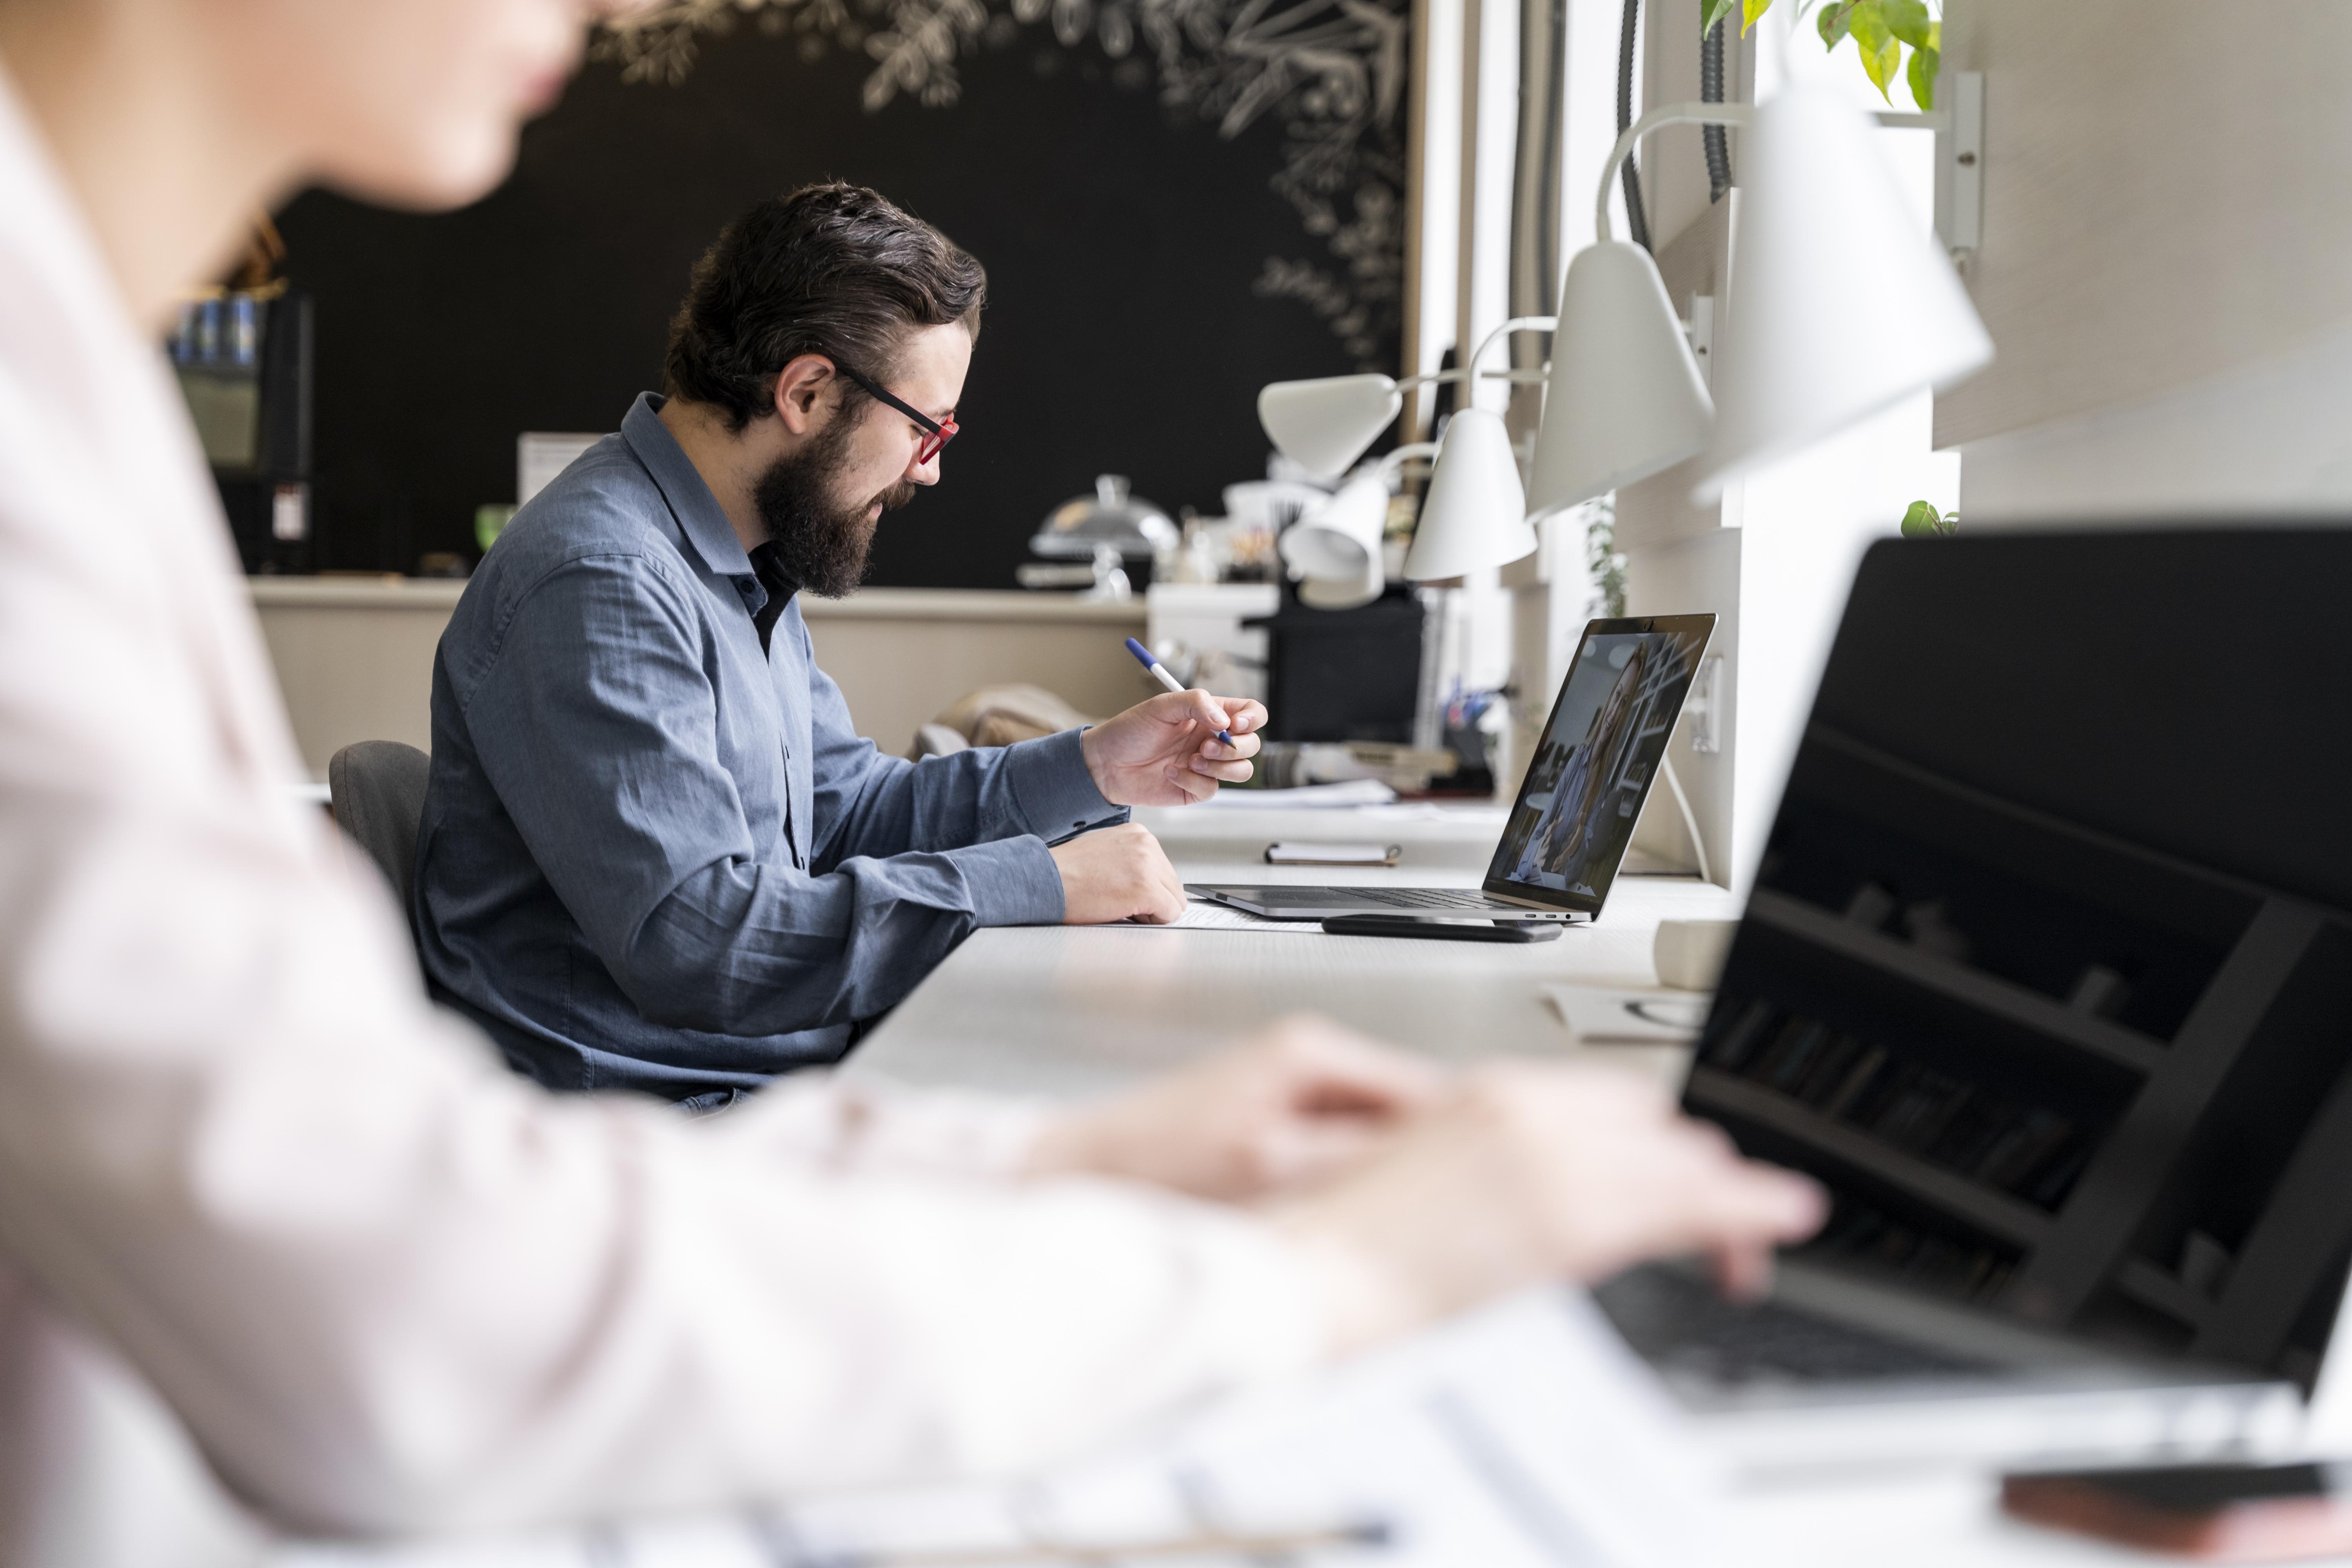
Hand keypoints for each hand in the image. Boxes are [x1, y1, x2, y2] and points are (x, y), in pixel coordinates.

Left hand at [1025, 1015, 1442, 1200]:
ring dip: (1398, 1174)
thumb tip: (1427, 1154)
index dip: (1463, 1137)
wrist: (1086, 1173)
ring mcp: (1290, 1086)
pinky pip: (1345, 1145)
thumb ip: (1359, 1155)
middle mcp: (1304, 1057)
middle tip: (1459, 1214)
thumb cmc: (1159, 1164)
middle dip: (1436, 1159)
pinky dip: (1360, 1178)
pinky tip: (1357, 1215)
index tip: (1496, 1175)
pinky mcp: (1276, 1116)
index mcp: (1311, 1052)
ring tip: (1410, 1221)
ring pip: (1378, 1132)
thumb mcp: (1276, 1164)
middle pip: (1407, 1109)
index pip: (1423, 1089)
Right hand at [1048, 822, 1186, 923]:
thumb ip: (1132, 860)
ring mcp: (1149, 865)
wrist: (1044, 880)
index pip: (1165, 869)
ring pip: (1175, 901)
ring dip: (1152, 911)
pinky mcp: (1147, 889)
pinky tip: (1125, 913)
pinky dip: (1153, 921)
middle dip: (1154, 900)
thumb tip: (1151, 880)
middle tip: (1122, 902)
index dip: (1149, 888)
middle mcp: (1147, 844)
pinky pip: (1170, 914)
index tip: (1128, 892)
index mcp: (1138, 834)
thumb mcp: (1106, 852)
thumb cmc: (1066, 872)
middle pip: (1173, 885)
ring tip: (1120, 905)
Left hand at [1081, 690, 1266, 805]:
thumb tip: (1225, 722)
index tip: (1235, 725)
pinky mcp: (1195, 788)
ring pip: (1241, 770)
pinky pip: (1212, 789)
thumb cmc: (1130, 730)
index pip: (1251, 713)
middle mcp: (1213, 739)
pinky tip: (1170, 773)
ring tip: (1191, 761)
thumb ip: (1196, 703)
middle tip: (1205, 747)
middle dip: (1235, 748)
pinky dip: (1193, 781)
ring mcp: (1207, 766)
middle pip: (1252, 745)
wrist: (1105, 763)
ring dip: (1221, 766)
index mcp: (1210, 714)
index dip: (1253, 719)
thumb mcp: (1161, 706)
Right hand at [1271, 1062, 1825, 1355]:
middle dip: (1688, 1169)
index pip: (1603, 1099)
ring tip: (1756, 1223)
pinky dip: (1746, 1206)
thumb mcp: (1425, 1183)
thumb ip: (1489, 1173)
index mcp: (1483, 1094)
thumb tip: (1533, 1200)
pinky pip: (1687, 1199)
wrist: (1308, 1280)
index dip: (1648, 1142)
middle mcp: (1526, 1109)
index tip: (1668, 1179)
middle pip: (1648, 1122)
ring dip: (1723, 1192)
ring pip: (1677, 1157)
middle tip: (1716, 1217)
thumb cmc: (1344, 1249)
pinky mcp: (1572, 1212)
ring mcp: (1552, 1155)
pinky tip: (1778, 1214)